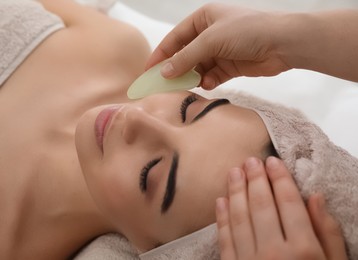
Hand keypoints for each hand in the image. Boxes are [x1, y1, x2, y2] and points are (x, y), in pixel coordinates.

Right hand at [146, 4, 289, 88]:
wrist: (283, 43)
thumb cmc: (247, 31)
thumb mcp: (211, 40)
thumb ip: (186, 57)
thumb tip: (164, 72)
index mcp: (203, 18)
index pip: (175, 38)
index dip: (161, 54)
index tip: (148, 70)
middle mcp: (210, 34)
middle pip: (185, 54)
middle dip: (176, 69)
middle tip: (163, 84)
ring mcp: (220, 51)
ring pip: (198, 67)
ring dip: (192, 77)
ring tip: (186, 86)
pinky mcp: (230, 66)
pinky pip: (212, 76)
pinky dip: (208, 81)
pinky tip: (208, 84)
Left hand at [215, 156, 346, 259]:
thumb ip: (329, 234)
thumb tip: (316, 198)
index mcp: (305, 251)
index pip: (290, 204)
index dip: (280, 179)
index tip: (273, 161)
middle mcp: (275, 253)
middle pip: (262, 206)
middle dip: (255, 180)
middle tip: (250, 160)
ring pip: (240, 218)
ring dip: (235, 192)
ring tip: (234, 172)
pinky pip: (225, 240)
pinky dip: (221, 218)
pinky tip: (220, 201)